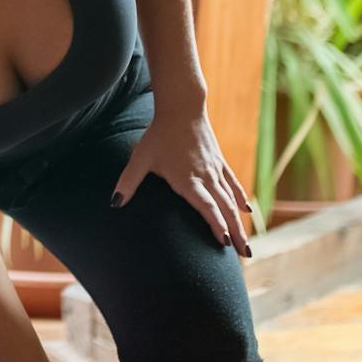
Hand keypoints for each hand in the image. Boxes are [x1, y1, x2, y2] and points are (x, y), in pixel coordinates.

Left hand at [113, 112, 253, 257]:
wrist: (182, 107)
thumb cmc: (158, 134)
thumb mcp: (140, 158)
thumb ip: (128, 181)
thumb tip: (114, 203)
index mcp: (188, 179)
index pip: (206, 207)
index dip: (216, 225)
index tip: (224, 243)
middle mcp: (206, 177)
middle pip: (224, 209)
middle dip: (235, 233)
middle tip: (245, 255)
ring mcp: (215, 170)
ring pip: (231, 200)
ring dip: (240, 222)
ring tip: (247, 243)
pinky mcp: (219, 162)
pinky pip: (233, 183)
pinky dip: (240, 198)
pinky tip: (246, 210)